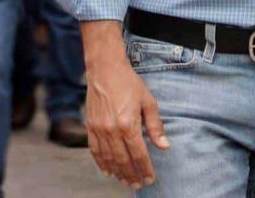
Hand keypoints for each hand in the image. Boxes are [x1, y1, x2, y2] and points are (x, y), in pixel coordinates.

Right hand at [86, 48, 169, 188]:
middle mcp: (112, 130)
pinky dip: (101, 163)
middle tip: (138, 184)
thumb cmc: (129, 83)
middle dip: (131, 175)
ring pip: (108, 158)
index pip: (139, 154)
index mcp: (128, 124)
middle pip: (122, 160)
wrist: (105, 70)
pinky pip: (95, 150)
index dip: (145, 168)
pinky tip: (108, 170)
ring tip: (125, 181)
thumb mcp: (148, 101)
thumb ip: (155, 126)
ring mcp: (99, 129)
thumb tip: (164, 146)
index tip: (150, 179)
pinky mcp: (90, 127)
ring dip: (117, 172)